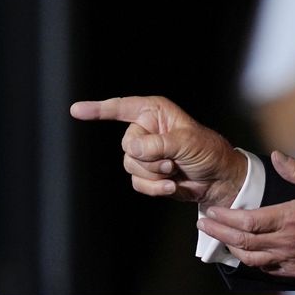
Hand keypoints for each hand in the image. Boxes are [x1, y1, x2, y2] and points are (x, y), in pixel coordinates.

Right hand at [70, 96, 247, 206]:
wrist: (218, 179)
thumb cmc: (209, 152)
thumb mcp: (187, 143)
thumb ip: (159, 144)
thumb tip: (133, 149)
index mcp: (155, 112)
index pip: (121, 107)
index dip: (98, 109)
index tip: (75, 110)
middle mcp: (146, 130)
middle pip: (127, 145)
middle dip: (149, 158)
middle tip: (172, 161)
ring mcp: (146, 152)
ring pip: (130, 165)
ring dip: (153, 174)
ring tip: (174, 171)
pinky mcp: (148, 173)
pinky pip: (136, 182)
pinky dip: (153, 187)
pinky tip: (171, 186)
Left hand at [198, 151, 294, 277]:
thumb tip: (276, 156)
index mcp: (290, 218)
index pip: (246, 222)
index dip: (224, 219)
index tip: (210, 212)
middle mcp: (286, 242)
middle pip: (242, 242)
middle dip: (218, 234)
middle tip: (203, 225)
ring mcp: (290, 259)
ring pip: (251, 259)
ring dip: (232, 249)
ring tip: (220, 238)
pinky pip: (267, 269)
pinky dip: (251, 261)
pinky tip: (246, 253)